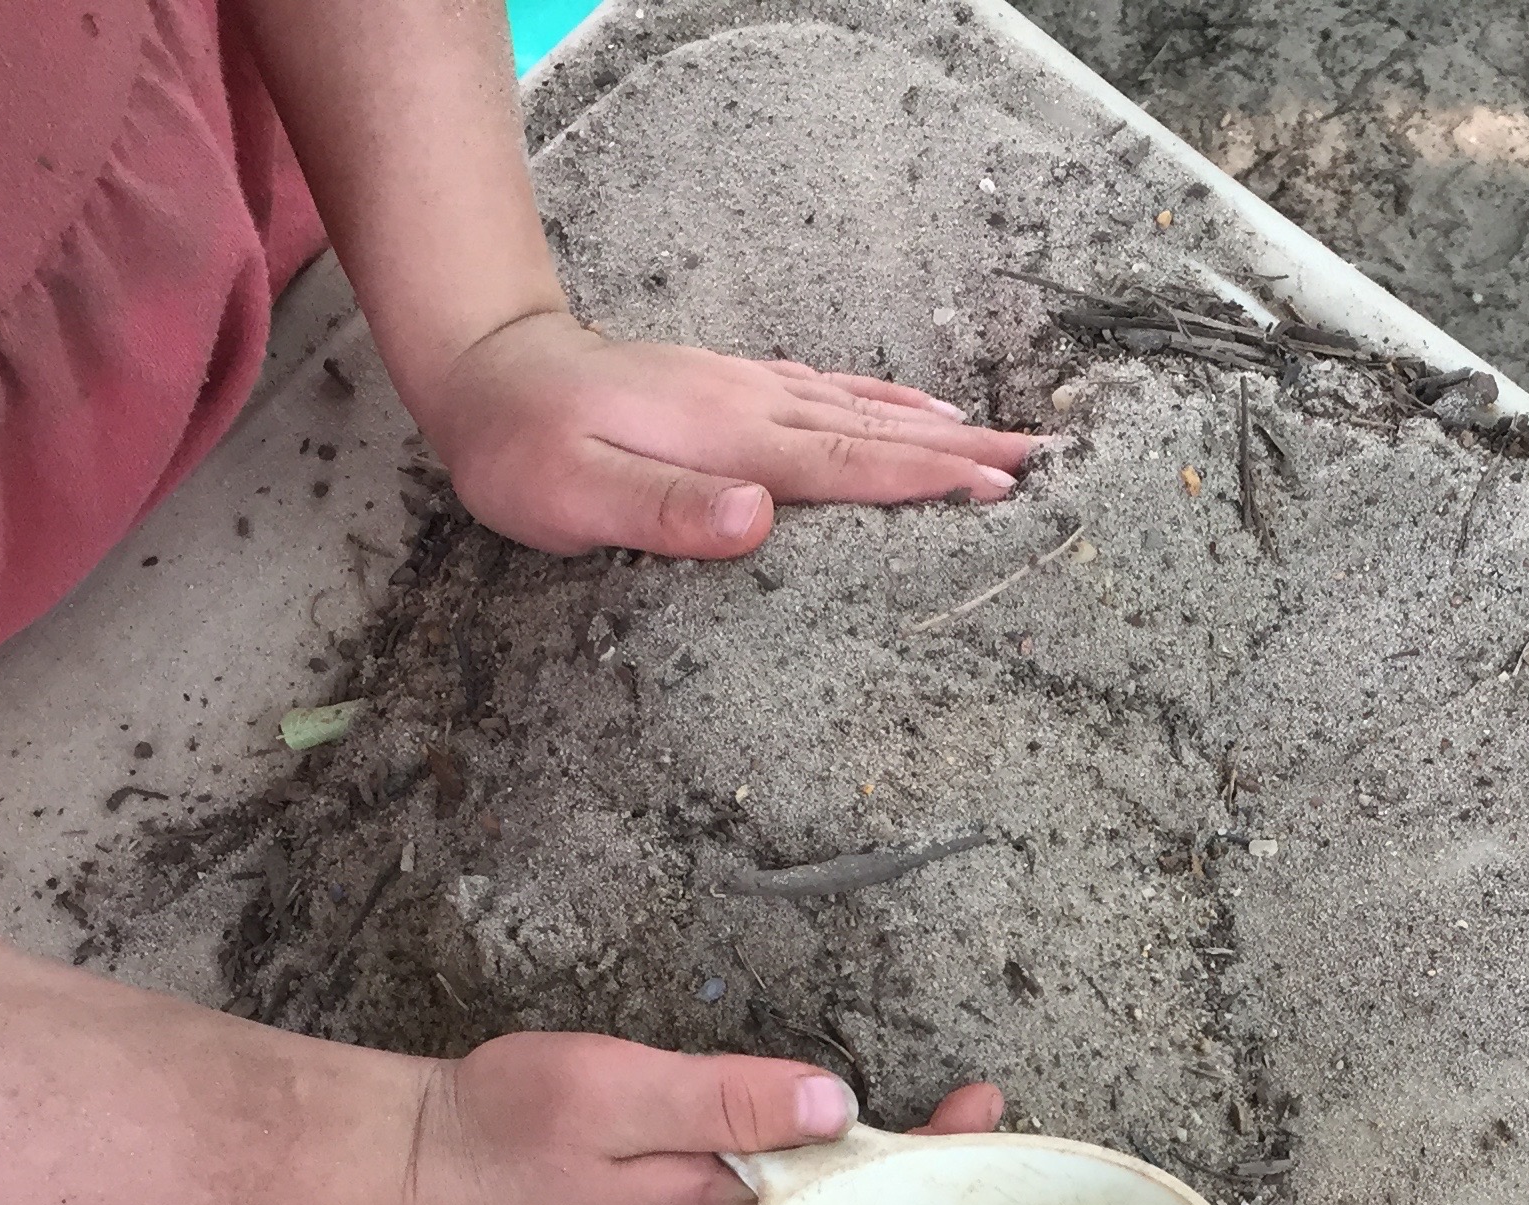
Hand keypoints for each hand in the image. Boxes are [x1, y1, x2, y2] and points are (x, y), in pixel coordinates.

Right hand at [396, 1034, 1001, 1204]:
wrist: (411, 1176)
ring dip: (859, 1201)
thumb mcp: (617, 1090)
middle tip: (978, 1120)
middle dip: (912, 1185)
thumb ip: (729, 1099)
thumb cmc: (501, 1129)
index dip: (925, 1159)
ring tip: (926, 1145)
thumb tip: (835, 1103)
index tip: (983, 1113)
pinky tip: (828, 1178)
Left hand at [419, 310, 1037, 557]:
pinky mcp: (734, 386)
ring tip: (1009, 442)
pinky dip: (889, 401)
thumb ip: (664, 509)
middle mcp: (753, 405)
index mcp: (729, 439)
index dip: (927, 481)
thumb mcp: (572, 492)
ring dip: (941, 427)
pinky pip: (834, 391)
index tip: (1000, 491)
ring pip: (865, 409)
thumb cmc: (519, 445)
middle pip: (877, 431)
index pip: (848, 465)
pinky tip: (920, 406)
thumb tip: (757, 519)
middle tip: (1045, 465)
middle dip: (964, 450)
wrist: (483, 362)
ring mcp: (747, 388)